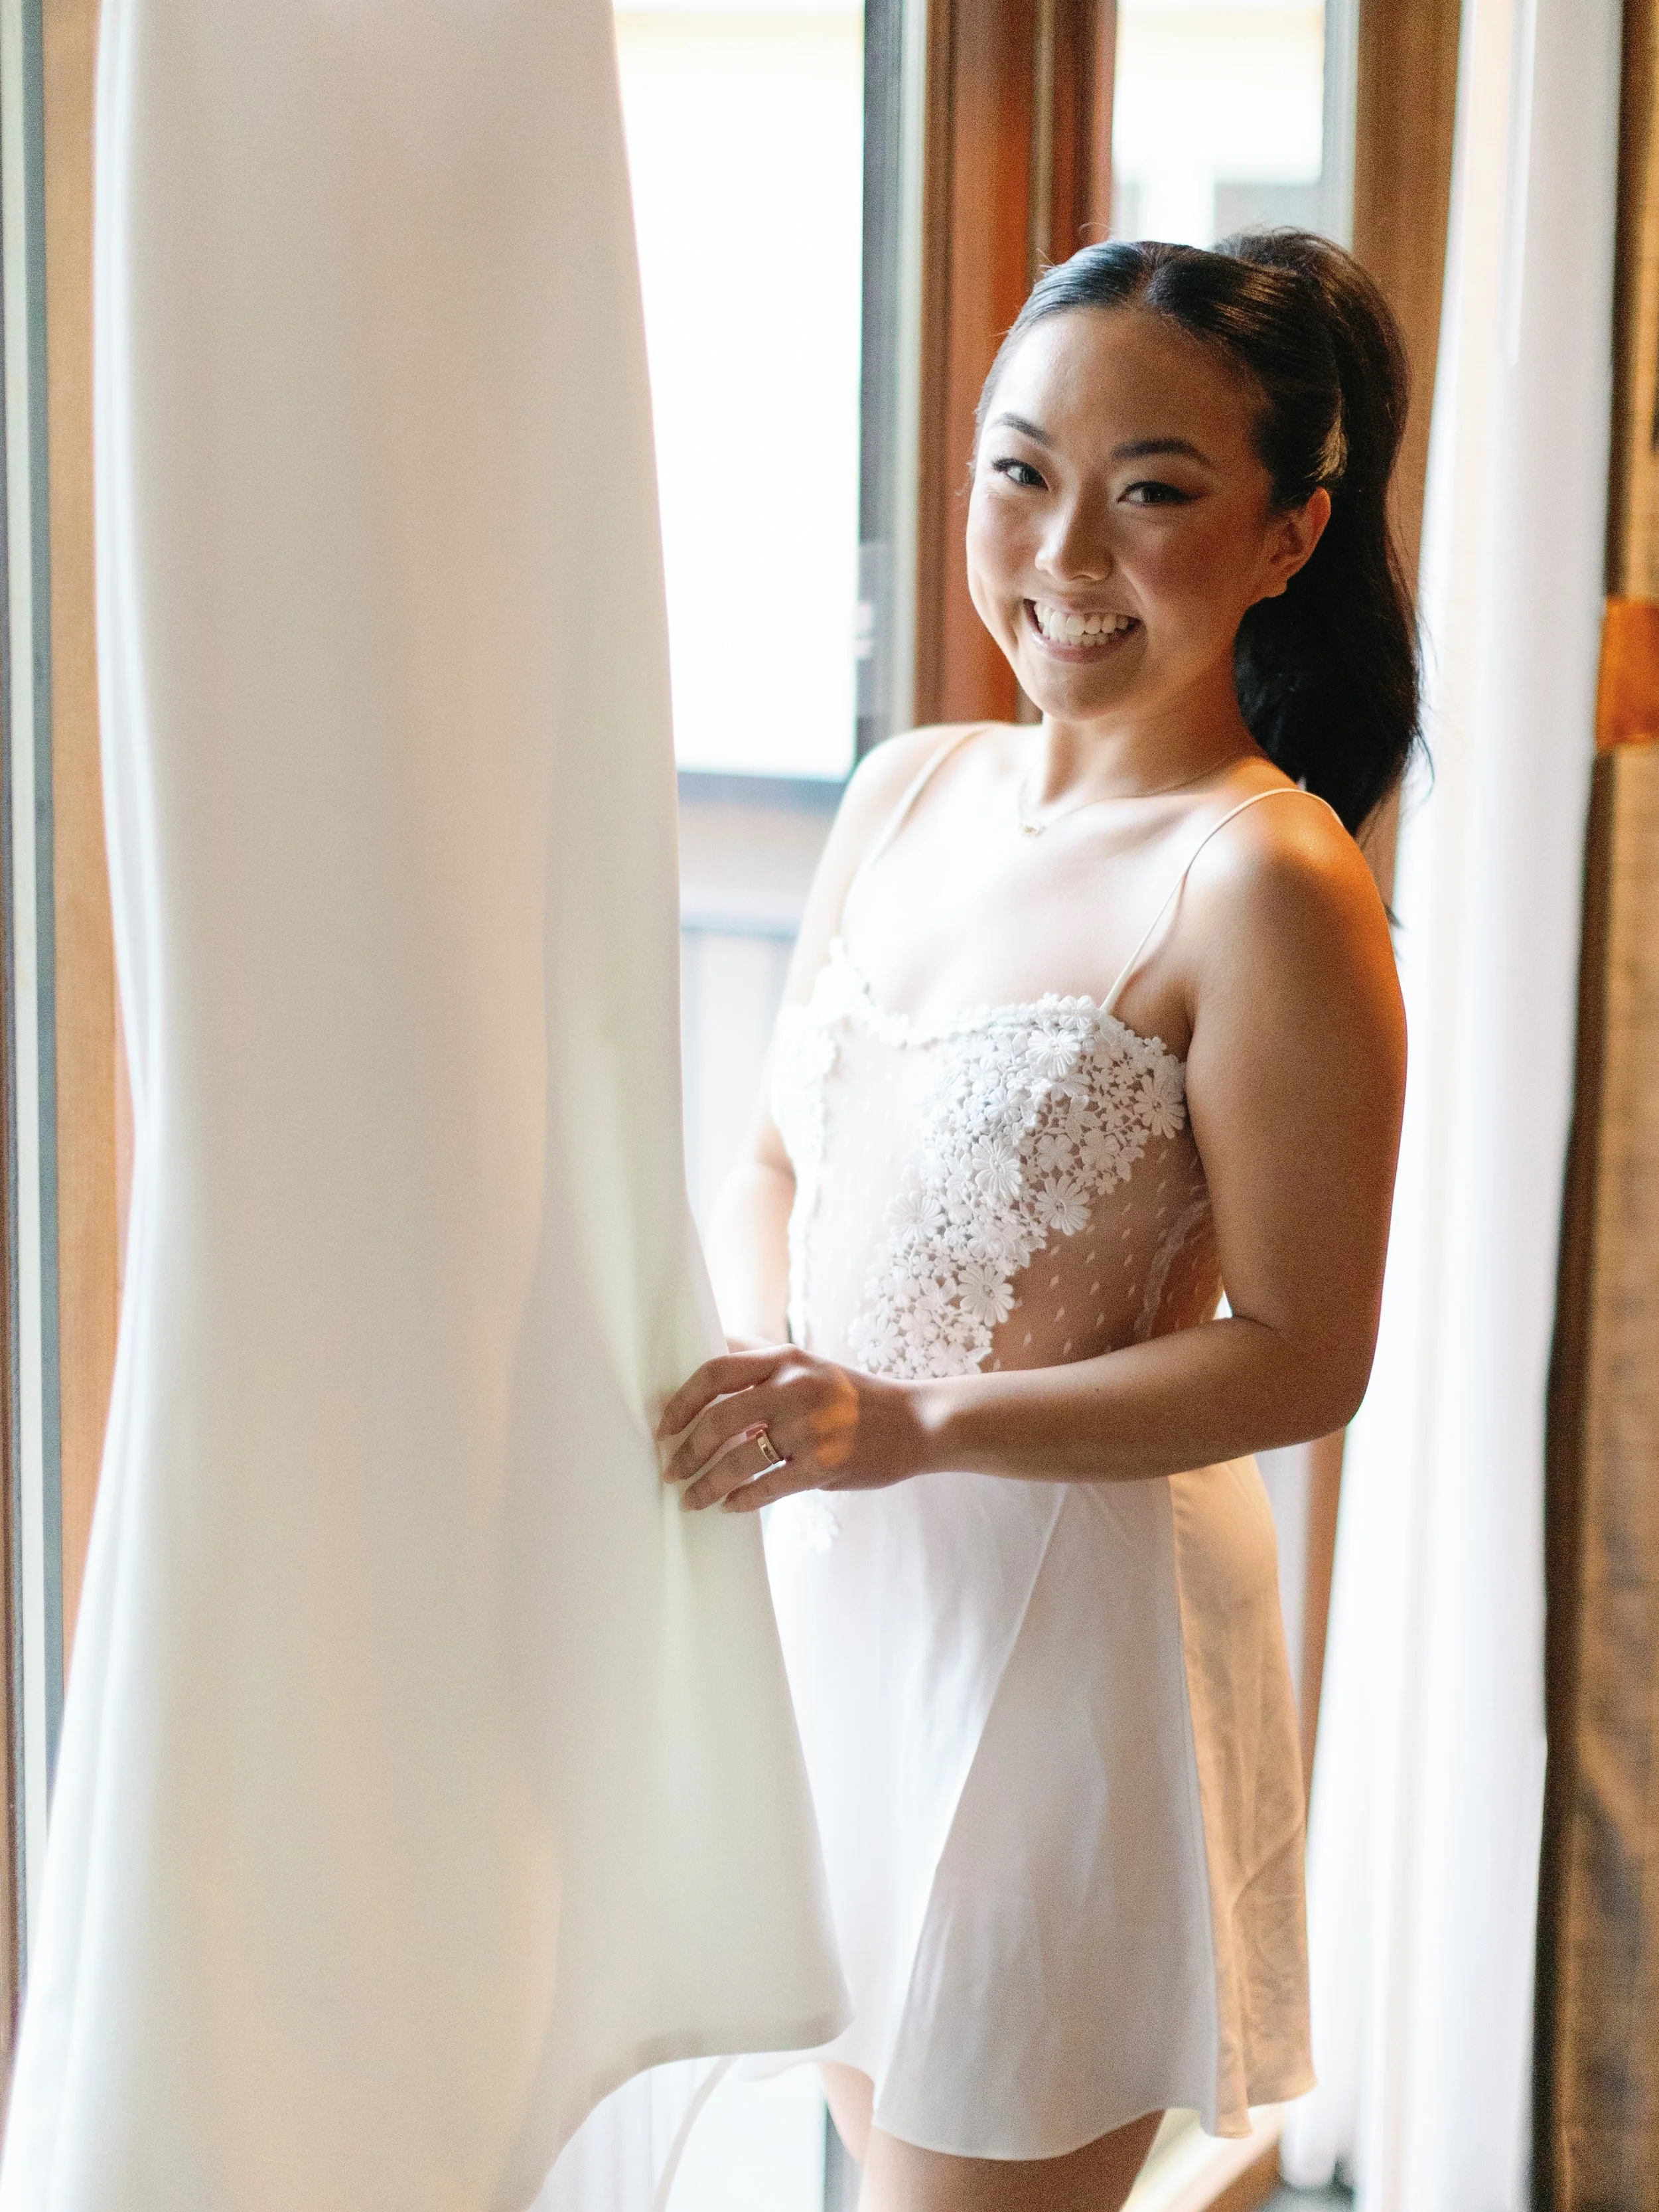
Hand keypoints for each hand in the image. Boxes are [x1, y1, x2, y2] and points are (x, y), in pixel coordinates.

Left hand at [656, 1344, 926, 1512]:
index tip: (664, 1425)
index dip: (681, 1400)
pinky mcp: (824, 1465)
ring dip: (705, 1484)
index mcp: (785, 1357)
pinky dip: (741, 1500)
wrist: (916, 1421)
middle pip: (718, 1418)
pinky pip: (767, 1488)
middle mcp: (795, 1387)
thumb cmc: (851, 1397)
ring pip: (737, 1460)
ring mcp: (811, 1428)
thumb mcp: (808, 1367)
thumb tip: (701, 1384)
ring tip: (691, 1499)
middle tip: (670, 1470)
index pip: (715, 1371)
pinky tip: (729, 1506)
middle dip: (686, 1450)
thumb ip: (761, 1371)